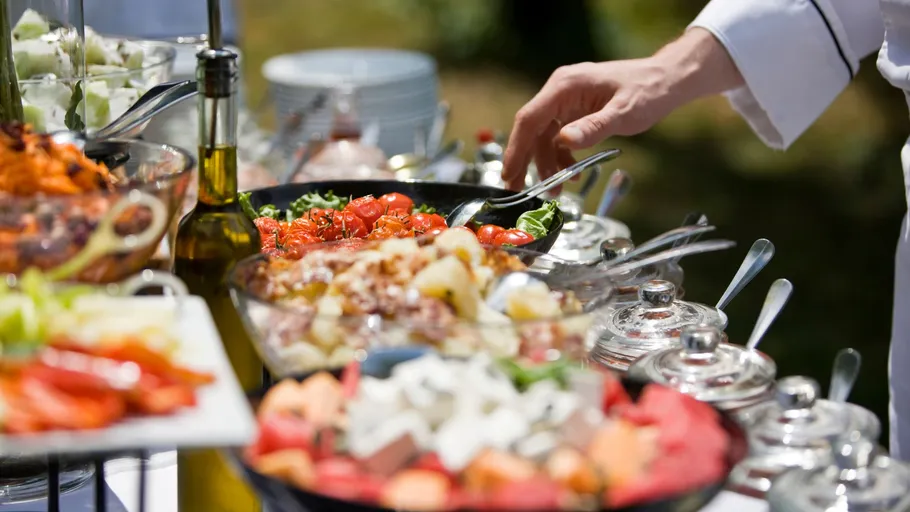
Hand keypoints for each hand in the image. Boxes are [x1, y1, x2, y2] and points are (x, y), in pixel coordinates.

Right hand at [501, 28, 743, 190]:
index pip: (530, 119)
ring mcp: (566, 101)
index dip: (516, 148)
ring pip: (544, 137)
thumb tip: (564, 141)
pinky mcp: (575, 111)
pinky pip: (558, 137)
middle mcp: (560, 91)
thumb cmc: (648, 92)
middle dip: (525, 161)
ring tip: (557, 191)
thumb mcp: (623, 113)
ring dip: (547, 165)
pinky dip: (562, 158)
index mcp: (565, 86)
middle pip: (531, 130)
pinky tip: (572, 175)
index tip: (508, 174)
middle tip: (517, 190)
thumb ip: (593, 128)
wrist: (666, 81)